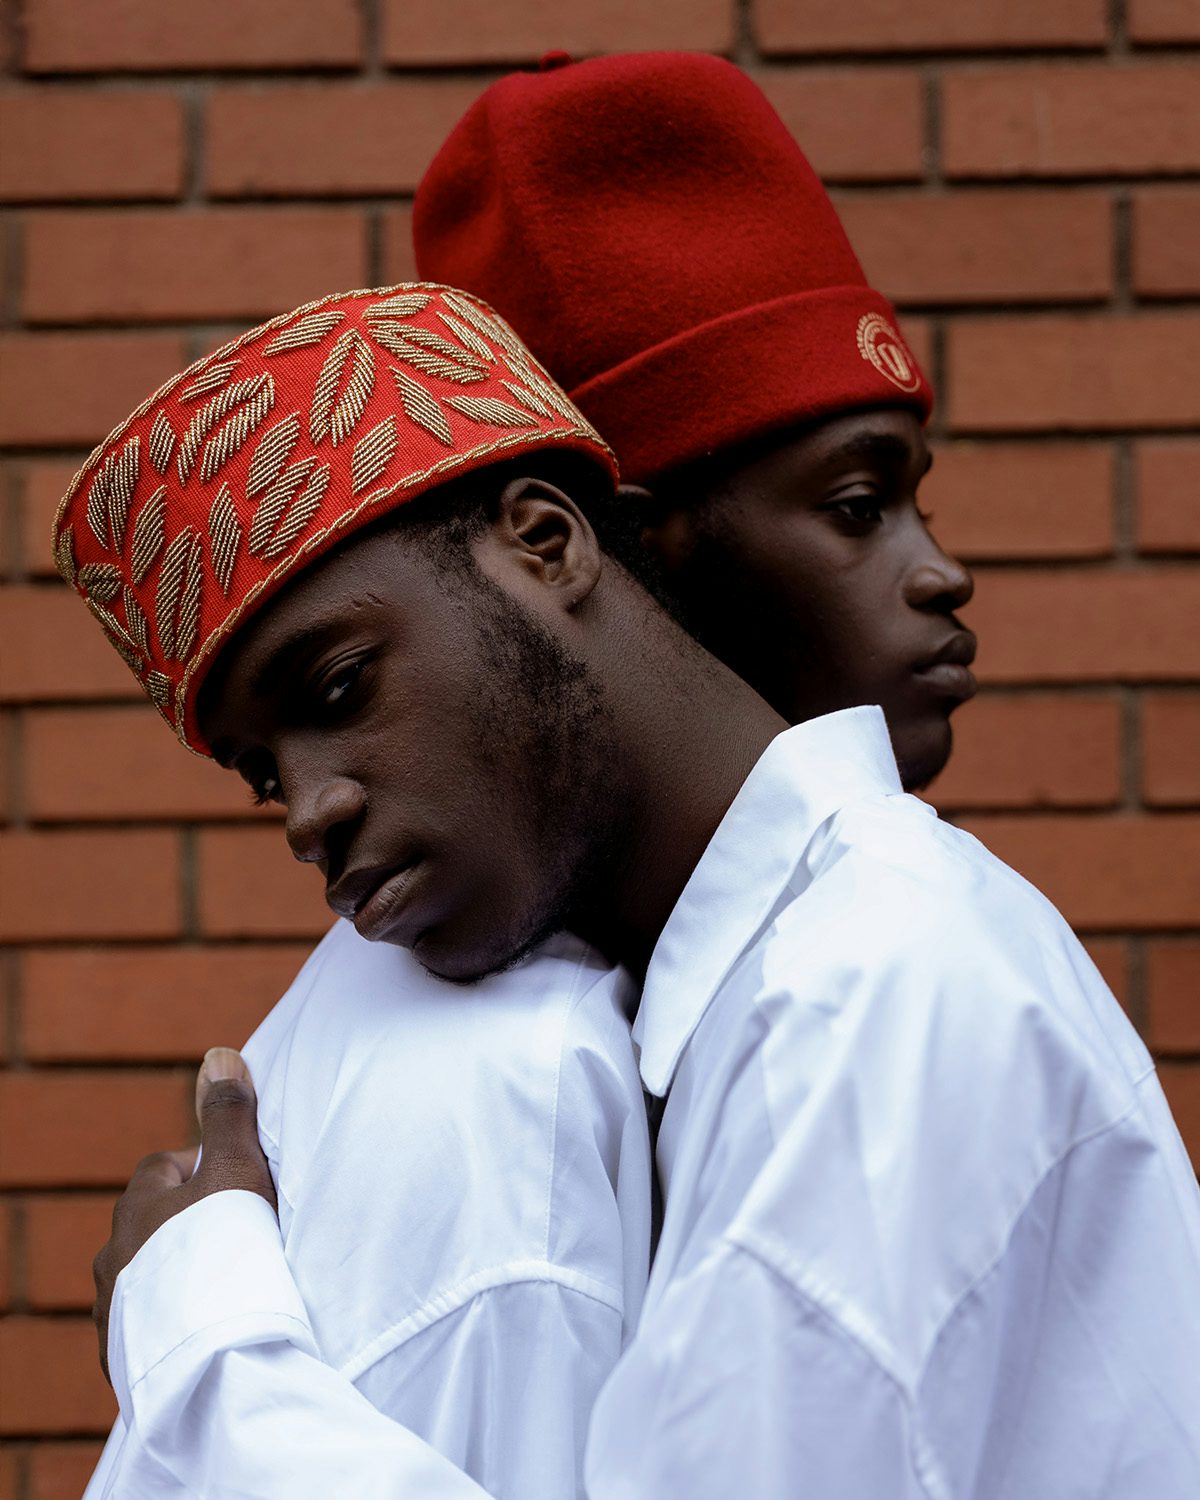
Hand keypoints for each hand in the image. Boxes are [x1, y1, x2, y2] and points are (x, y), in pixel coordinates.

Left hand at [92, 1047, 276, 1383]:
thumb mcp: (235, 1170)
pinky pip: (146, 1324)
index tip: (234, 1183)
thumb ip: (228, 1115)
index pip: (161, 1166)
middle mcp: (115, 1253)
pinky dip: (170, 1319)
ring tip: (220, 1285)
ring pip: (144, 1276)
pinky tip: (203, 1325)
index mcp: (138, 1203)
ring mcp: (115, 1306)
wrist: (205, 1350)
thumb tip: (218, 1056)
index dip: (199, 1168)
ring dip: (173, 1274)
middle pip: (149, 1223)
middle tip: (233, 1235)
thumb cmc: (223, 1250)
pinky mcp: (123, 1352)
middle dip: (183, 1224)